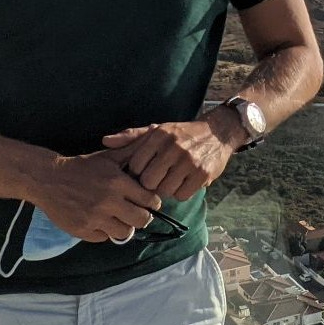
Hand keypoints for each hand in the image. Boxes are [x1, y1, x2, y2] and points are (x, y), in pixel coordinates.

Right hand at [28, 149, 163, 243]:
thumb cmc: (83, 167)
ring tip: (119, 218)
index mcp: (117, 182)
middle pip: (141, 220)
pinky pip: (104, 238)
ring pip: (124, 232)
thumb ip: (132, 150)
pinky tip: (101, 221)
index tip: (149, 202)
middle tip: (136, 212)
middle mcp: (108, 202)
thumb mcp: (108, 156)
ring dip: (124, 226)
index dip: (152, 202)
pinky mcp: (82, 230)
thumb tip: (154, 136)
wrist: (49, 179)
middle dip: (142, 216)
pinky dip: (105, 231)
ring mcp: (94, 218)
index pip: (149, 200)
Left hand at [101, 117, 238, 202]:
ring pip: (164, 191)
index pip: (135, 165)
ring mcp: (189, 161)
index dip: (137, 172)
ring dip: (166, 189)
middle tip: (157, 179)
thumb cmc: (181, 133)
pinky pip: (182, 195)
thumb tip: (105, 141)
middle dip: (150, 184)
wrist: (218, 132)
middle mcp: (173, 147)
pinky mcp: (203, 174)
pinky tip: (183, 183)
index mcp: (158, 135)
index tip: (144, 171)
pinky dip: (181, 192)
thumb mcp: (157, 129)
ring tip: (171, 180)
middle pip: (148, 182)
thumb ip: (131, 136)